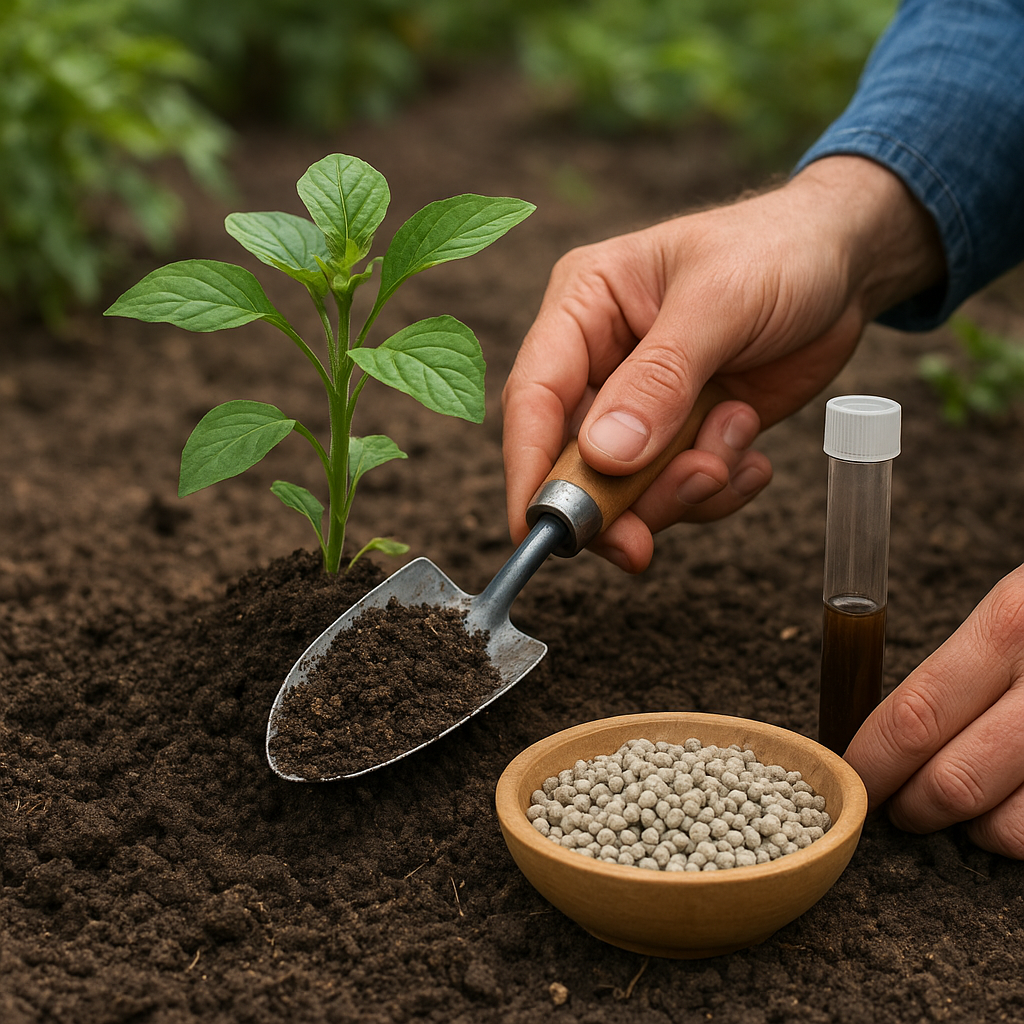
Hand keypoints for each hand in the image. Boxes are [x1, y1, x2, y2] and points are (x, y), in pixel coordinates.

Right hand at [502, 156, 944, 570]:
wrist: (847, 263)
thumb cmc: (778, 251)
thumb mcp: (720, 303)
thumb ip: (660, 380)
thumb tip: (604, 455)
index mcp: (584, 307)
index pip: (535, 394)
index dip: (528, 465)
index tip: (536, 528)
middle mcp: (601, 361)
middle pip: (575, 457)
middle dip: (616, 501)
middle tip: (642, 544)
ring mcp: (644, 405)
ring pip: (629, 486)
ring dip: (680, 489)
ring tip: (733, 445)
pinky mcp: (684, 434)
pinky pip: (679, 490)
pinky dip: (716, 489)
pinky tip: (750, 454)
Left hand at [845, 565, 1023, 858]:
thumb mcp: (1020, 608)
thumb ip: (967, 664)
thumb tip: (893, 728)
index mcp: (1013, 624)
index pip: (917, 711)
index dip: (873, 756)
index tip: (852, 775)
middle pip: (956, 779)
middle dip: (912, 805)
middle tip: (897, 807)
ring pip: (1011, 827)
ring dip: (974, 830)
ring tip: (963, 809)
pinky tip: (1017, 809)